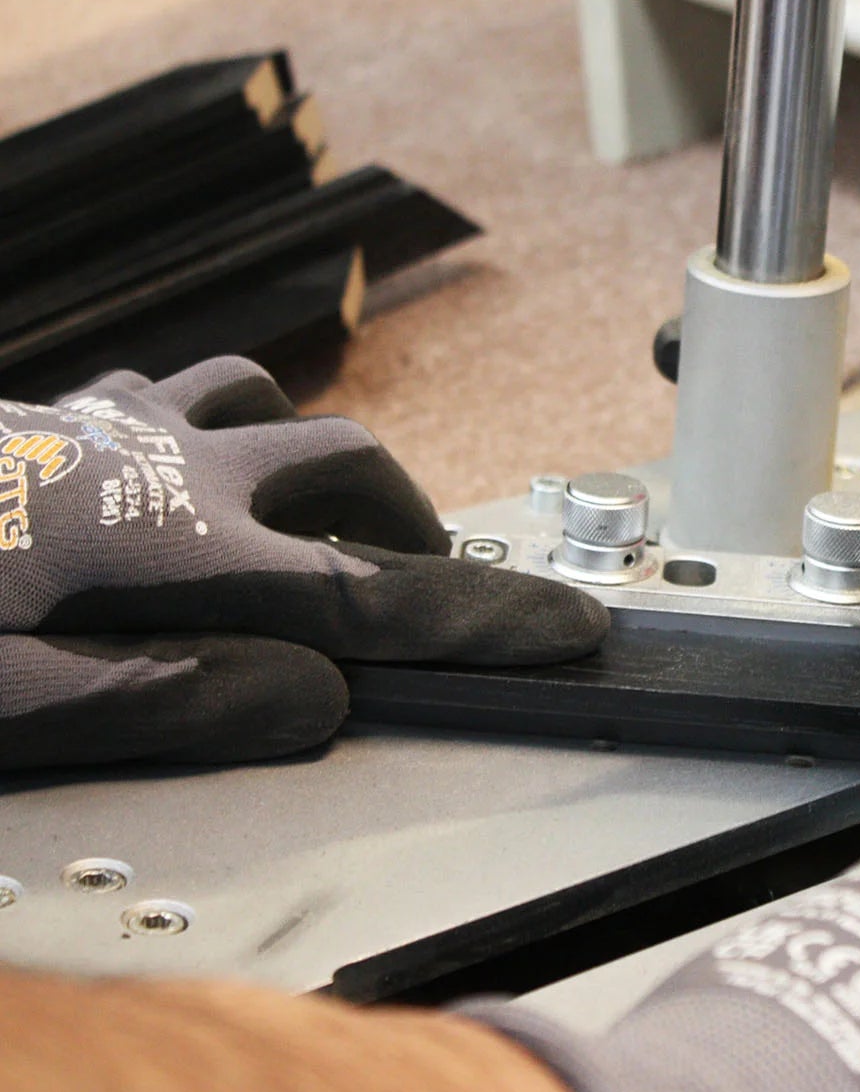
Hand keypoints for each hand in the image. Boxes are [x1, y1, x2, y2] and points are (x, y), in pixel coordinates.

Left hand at [0, 357, 608, 769]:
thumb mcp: (4, 701)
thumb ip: (165, 701)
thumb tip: (319, 699)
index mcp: (169, 550)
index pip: (368, 594)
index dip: (485, 617)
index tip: (571, 628)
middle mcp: (163, 465)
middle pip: (349, 462)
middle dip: (412, 527)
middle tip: (431, 584)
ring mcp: (113, 420)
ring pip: (264, 397)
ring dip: (319, 459)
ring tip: (323, 519)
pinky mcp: (63, 407)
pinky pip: (175, 389)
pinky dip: (222, 427)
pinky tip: (193, 469)